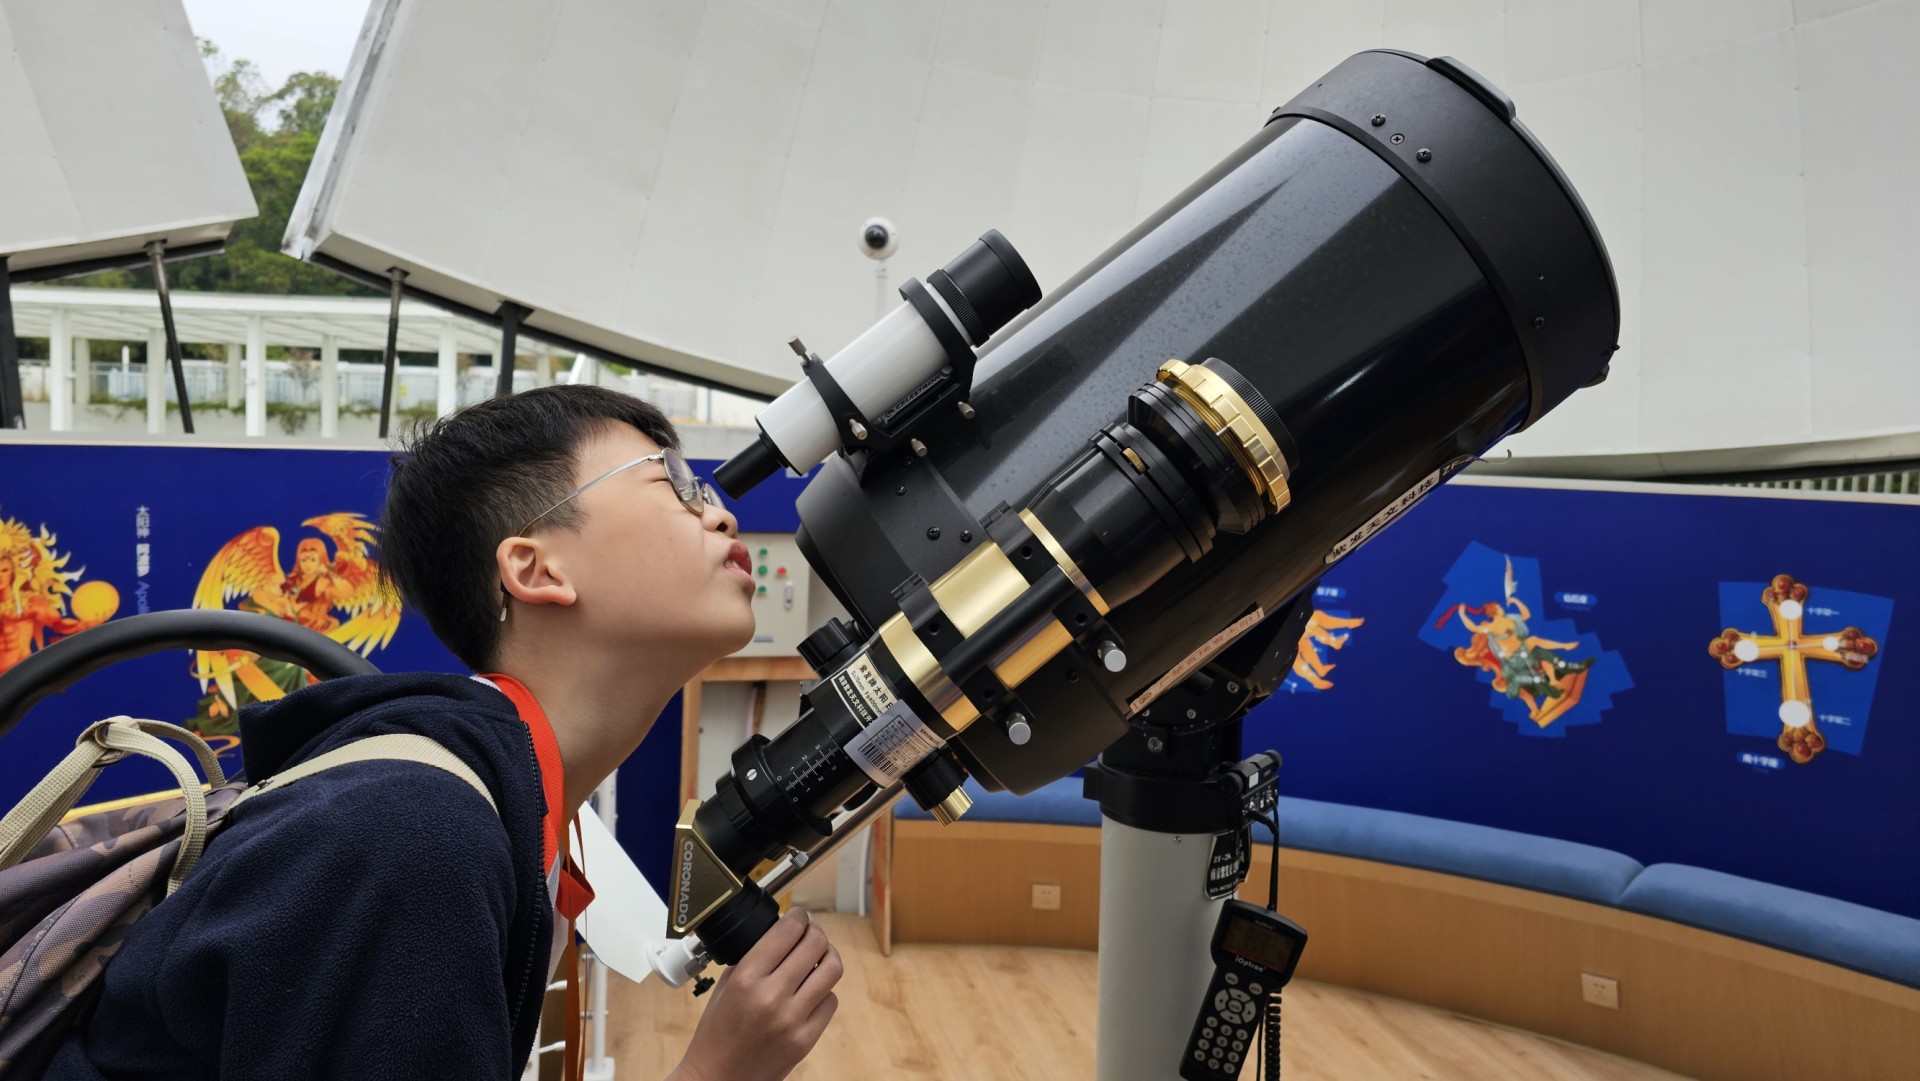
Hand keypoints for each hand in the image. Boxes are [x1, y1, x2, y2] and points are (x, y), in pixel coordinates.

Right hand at [671, 909, 842, 1080]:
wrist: (719, 1078)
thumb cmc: (717, 1033)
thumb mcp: (725, 986)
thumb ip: (753, 957)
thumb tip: (781, 933)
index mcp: (747, 978)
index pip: (788, 931)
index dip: (798, 916)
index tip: (798, 915)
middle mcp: (772, 996)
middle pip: (816, 944)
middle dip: (815, 933)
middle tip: (809, 934)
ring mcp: (792, 1019)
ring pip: (832, 970)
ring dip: (827, 958)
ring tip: (817, 958)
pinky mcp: (805, 1039)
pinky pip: (830, 1001)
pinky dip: (824, 991)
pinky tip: (810, 992)